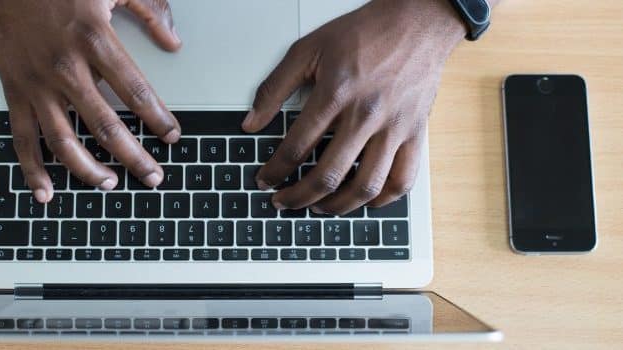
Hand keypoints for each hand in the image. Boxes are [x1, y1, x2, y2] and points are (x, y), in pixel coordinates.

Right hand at [0, 0, 181, 202]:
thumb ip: (149, 10)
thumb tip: (174, 42)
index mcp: (95, 40)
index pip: (135, 91)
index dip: (157, 118)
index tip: (172, 136)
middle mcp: (66, 68)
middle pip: (105, 126)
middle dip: (133, 156)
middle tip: (152, 177)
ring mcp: (37, 84)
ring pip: (64, 140)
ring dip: (88, 170)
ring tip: (110, 184)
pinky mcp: (15, 91)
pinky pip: (22, 138)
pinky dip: (32, 169)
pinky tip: (46, 191)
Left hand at [243, 0, 465, 213]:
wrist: (417, 21)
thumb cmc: (364, 33)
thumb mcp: (308, 49)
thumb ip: (275, 87)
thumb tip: (251, 122)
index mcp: (336, 94)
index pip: (296, 147)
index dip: (275, 170)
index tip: (265, 180)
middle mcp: (366, 115)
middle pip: (328, 175)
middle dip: (298, 197)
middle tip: (284, 202)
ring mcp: (394, 128)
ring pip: (366, 186)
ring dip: (337, 206)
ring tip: (319, 208)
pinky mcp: (415, 134)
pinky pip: (403, 181)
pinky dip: (382, 200)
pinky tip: (364, 202)